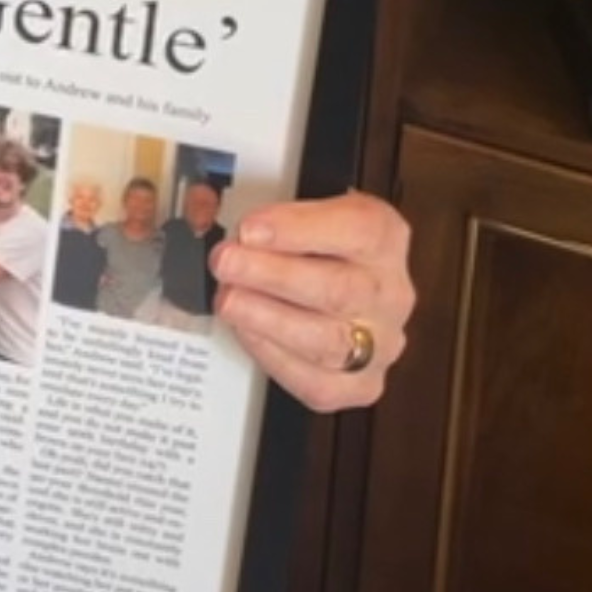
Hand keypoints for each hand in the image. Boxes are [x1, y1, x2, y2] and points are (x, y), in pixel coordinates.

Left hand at [210, 189, 412, 412]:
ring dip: (268, 319)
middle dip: (272, 276)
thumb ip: (254, 206)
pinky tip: (248, 331)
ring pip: (328, 341)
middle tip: (226, 263)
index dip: (300, 229)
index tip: (251, 229)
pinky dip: (276, 357)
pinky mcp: (362, 385)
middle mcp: (390, 292)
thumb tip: (201, 207)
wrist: (345, 289)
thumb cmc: (318, 246)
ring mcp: (380, 343)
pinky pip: (319, 382)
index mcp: (383, 236)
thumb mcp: (297, 206)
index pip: (358, 229)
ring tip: (229, 299)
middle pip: (338, 289)